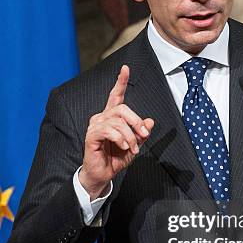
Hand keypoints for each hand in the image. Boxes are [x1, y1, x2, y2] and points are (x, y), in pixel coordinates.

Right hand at [79, 65, 153, 198]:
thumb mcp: (135, 144)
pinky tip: (124, 147)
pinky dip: (120, 139)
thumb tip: (150, 121)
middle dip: (136, 122)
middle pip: (122, 109)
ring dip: (130, 136)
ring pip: (117, 121)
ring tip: (133, 148)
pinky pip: (108, 130)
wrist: (103, 174)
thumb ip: (141, 133)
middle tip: (144, 136)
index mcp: (111, 117)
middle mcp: (101, 117)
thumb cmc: (115, 159)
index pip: (115, 95)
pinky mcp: (91, 135)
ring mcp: (95, 126)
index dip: (121, 81)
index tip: (125, 68)